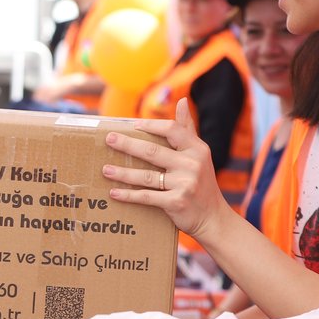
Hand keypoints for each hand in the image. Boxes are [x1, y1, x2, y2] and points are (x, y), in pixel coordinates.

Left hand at [101, 98, 232, 238]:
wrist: (213, 217)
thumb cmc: (201, 182)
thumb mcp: (199, 154)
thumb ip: (187, 129)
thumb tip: (182, 100)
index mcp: (197, 149)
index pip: (172, 130)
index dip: (151, 125)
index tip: (133, 125)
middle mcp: (191, 164)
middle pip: (152, 151)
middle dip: (127, 145)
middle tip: (109, 139)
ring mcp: (184, 184)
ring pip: (145, 176)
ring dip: (122, 173)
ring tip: (105, 169)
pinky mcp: (176, 202)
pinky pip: (146, 196)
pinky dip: (128, 195)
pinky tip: (114, 193)